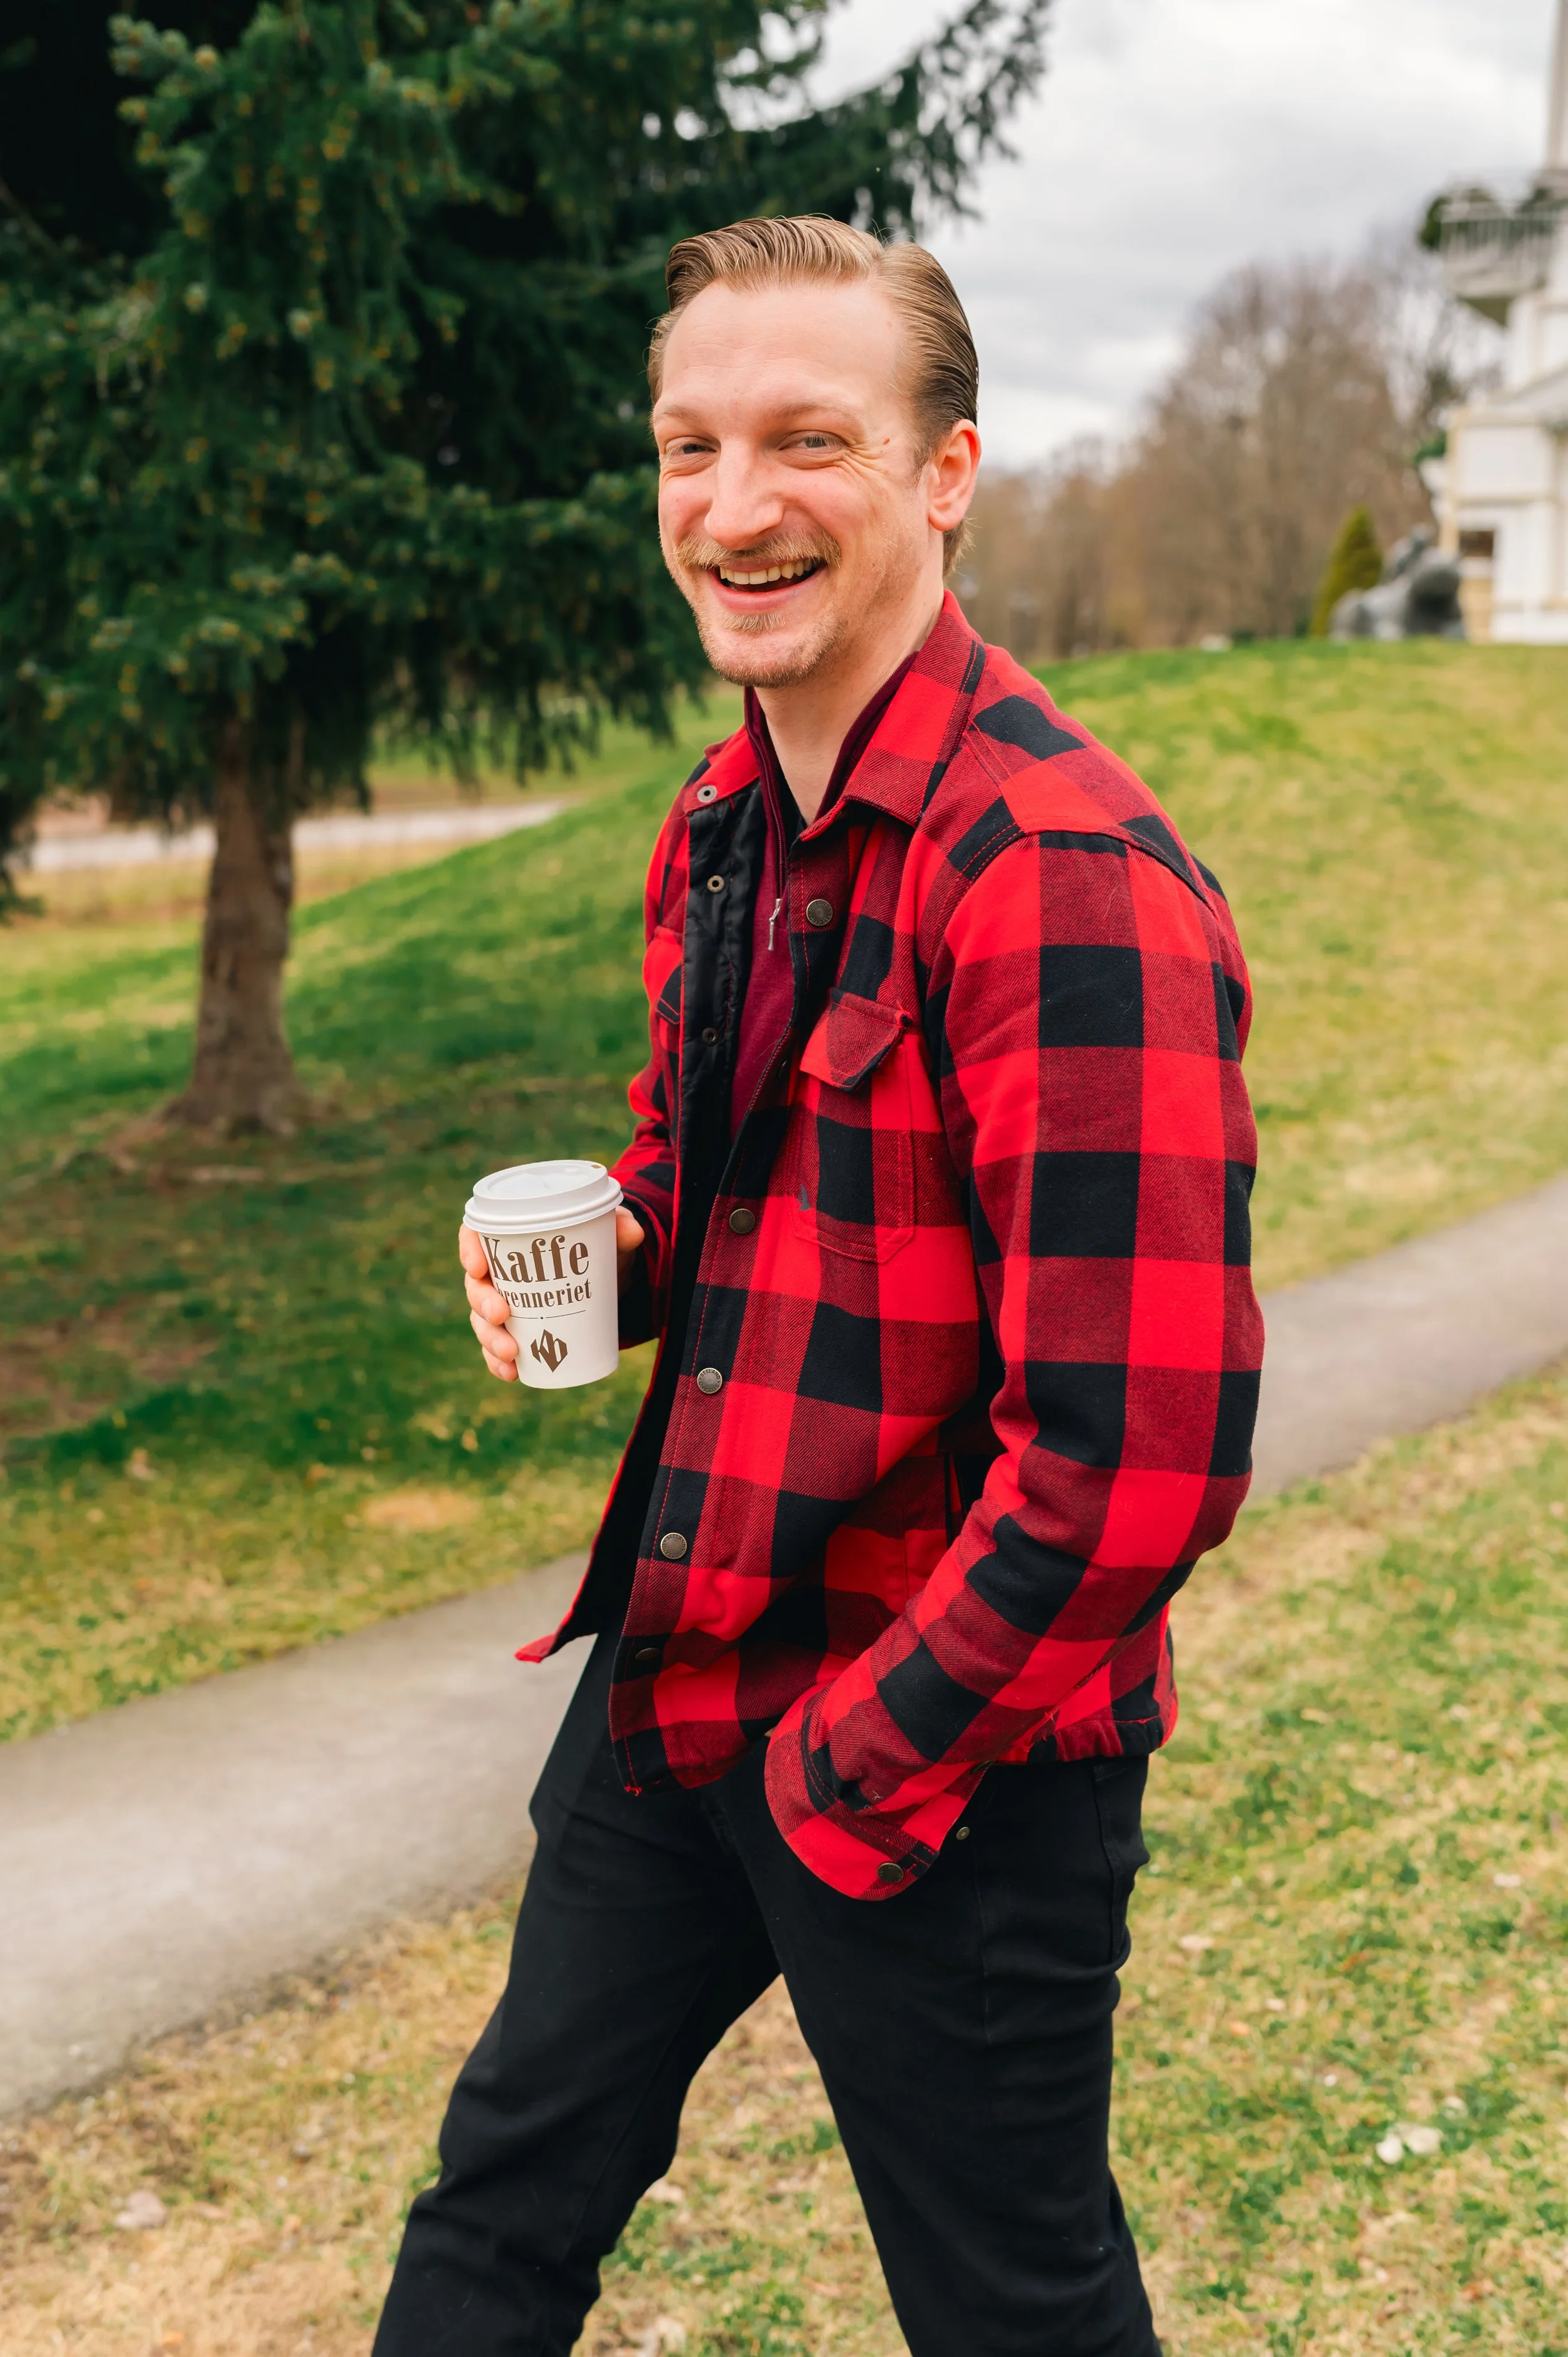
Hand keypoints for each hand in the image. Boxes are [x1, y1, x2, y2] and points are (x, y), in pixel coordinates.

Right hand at [459, 1208, 646, 1381]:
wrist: (609, 1283)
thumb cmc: (598, 1248)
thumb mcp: (610, 1235)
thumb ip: (620, 1228)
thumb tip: (633, 1231)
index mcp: (510, 1237)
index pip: (475, 1235)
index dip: (469, 1249)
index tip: (477, 1267)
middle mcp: (499, 1272)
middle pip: (476, 1285)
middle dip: (482, 1303)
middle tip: (502, 1314)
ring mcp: (503, 1304)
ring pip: (482, 1321)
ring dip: (491, 1339)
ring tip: (512, 1353)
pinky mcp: (515, 1332)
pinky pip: (497, 1350)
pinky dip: (499, 1363)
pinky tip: (512, 1373)